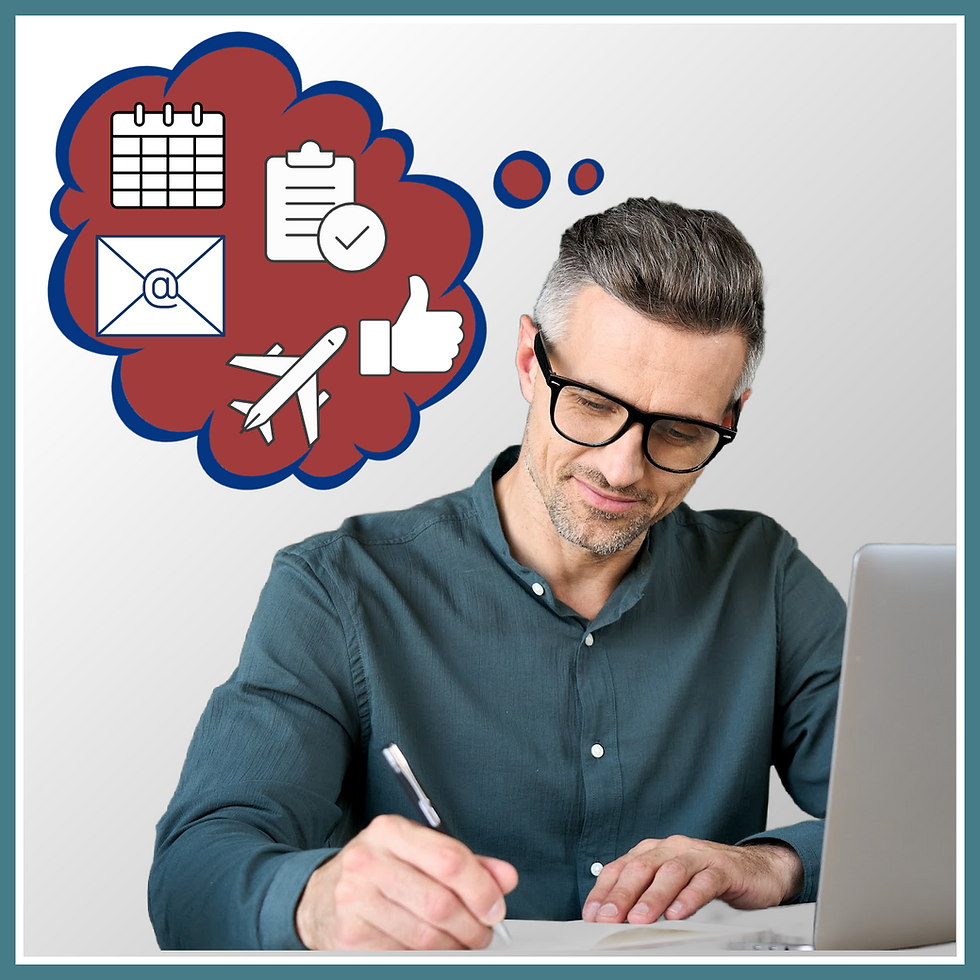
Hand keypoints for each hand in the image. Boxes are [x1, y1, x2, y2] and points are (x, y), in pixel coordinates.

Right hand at [295, 814, 517, 949]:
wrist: (319, 896)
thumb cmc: (377, 871)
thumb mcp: (416, 852)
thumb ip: (464, 862)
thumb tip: (505, 877)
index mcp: (390, 831)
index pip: (449, 859)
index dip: (481, 888)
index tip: (495, 906)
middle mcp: (368, 861)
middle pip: (440, 902)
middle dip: (472, 925)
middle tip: (482, 932)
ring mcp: (354, 900)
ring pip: (425, 936)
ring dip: (454, 946)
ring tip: (460, 942)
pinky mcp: (349, 938)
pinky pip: (404, 955)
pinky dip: (428, 959)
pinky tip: (432, 950)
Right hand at [359, 275, 463, 374]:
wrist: (393, 348)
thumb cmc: (403, 325)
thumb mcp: (413, 307)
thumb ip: (419, 292)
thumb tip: (415, 278)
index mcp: (449, 321)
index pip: (457, 320)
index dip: (451, 323)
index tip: (441, 325)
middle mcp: (452, 336)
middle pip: (457, 336)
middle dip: (449, 336)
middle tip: (436, 337)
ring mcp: (448, 351)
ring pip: (453, 350)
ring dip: (448, 349)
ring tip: (436, 347)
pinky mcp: (443, 365)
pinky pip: (448, 363)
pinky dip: (444, 362)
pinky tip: (437, 358)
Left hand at [582, 836, 802, 924]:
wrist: (755, 869)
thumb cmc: (705, 877)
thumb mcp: (670, 884)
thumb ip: (644, 895)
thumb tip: (614, 920)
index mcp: (653, 851)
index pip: (620, 867)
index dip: (603, 890)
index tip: (591, 914)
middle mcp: (671, 848)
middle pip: (641, 868)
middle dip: (621, 894)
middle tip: (608, 918)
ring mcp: (697, 856)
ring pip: (671, 873)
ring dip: (652, 898)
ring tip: (638, 920)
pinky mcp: (722, 868)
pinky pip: (704, 882)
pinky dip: (688, 898)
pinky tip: (677, 914)